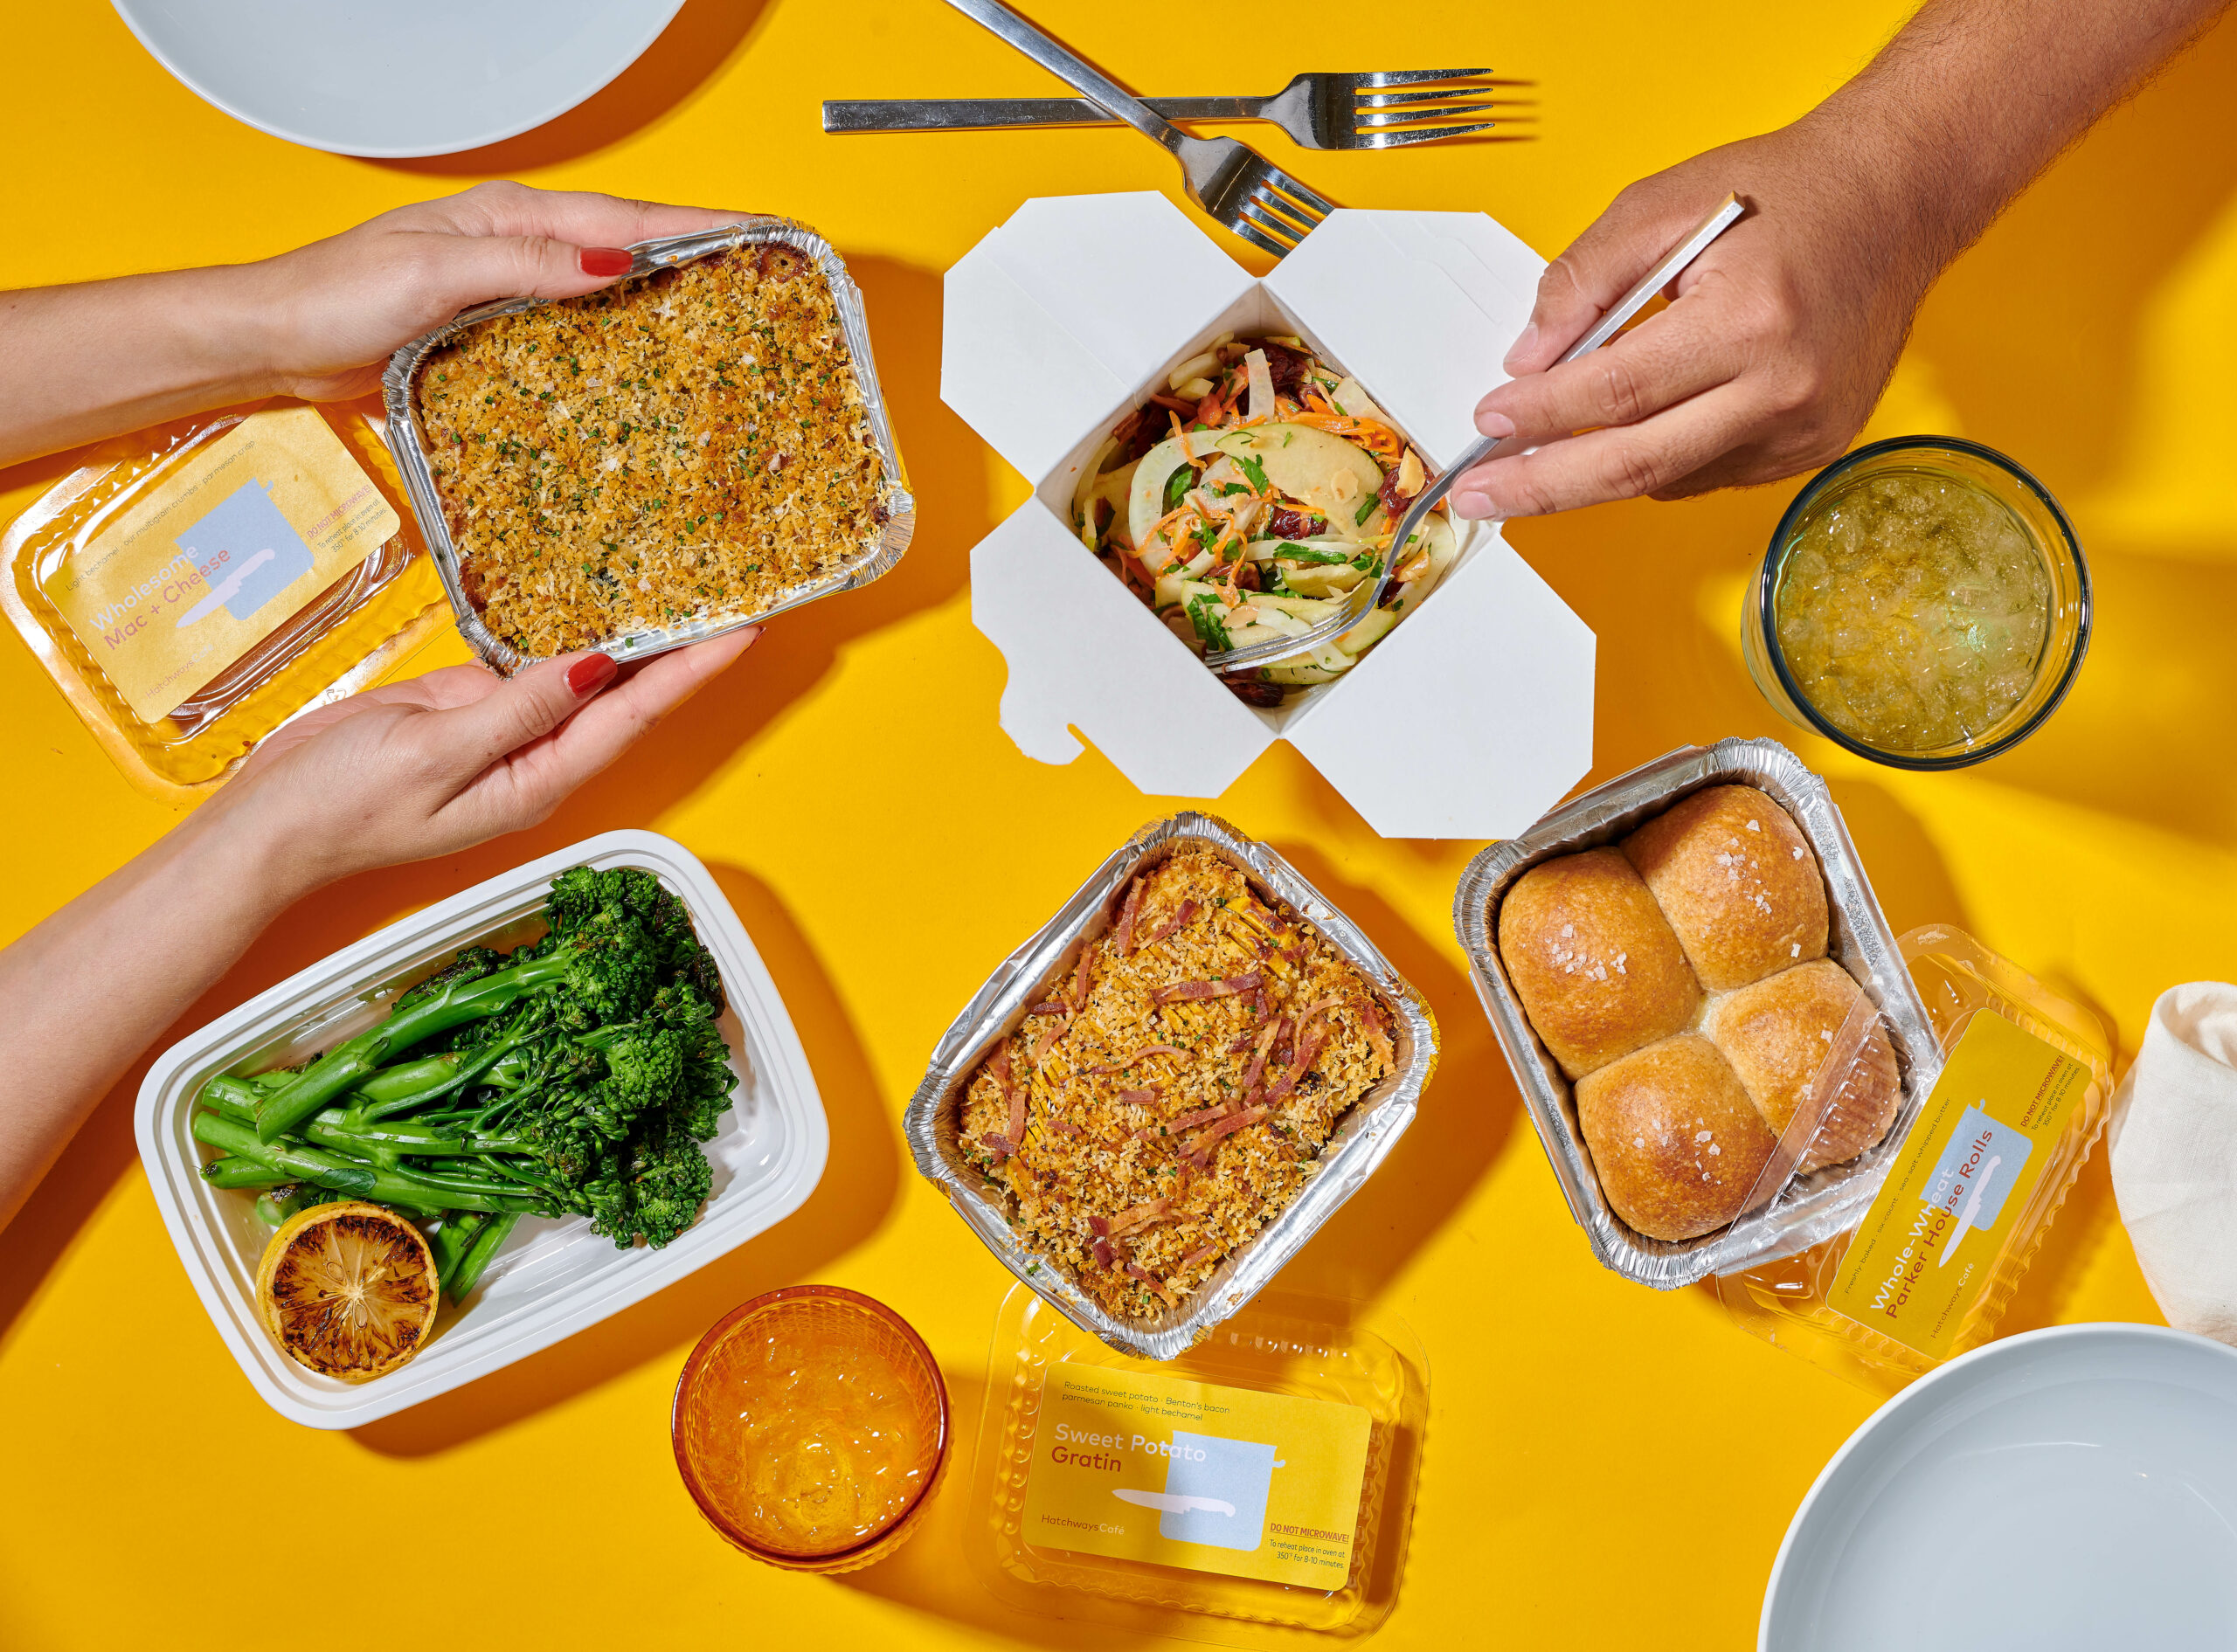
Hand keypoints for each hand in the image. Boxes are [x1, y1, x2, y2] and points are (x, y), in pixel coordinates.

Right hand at [209, 631, 756, 894]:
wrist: (269, 826)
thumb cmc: (340, 804)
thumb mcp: (433, 752)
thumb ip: (515, 711)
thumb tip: (593, 667)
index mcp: (538, 781)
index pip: (636, 718)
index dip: (691, 673)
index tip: (741, 632)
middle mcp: (536, 758)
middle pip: (626, 699)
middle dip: (681, 652)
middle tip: (733, 595)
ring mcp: (505, 732)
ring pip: (584, 677)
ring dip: (630, 638)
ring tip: (684, 587)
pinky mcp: (468, 708)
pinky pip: (531, 665)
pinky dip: (565, 631)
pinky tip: (595, 598)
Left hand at [246, 181, 747, 401]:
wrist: (275, 341)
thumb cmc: (333, 298)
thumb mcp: (431, 273)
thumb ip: (521, 264)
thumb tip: (610, 262)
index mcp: (509, 219)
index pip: (625, 220)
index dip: (697, 229)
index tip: (758, 235)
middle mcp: (517, 249)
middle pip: (630, 250)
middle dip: (701, 259)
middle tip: (767, 280)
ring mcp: (509, 292)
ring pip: (609, 292)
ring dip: (668, 303)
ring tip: (730, 322)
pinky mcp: (496, 335)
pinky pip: (576, 334)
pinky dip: (619, 342)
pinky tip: (645, 366)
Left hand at [1450, 117, 1941, 518]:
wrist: (1896, 198)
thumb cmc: (1784, 192)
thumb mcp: (1664, 204)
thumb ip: (1584, 280)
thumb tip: (1526, 361)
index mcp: (1747, 321)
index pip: (1615, 392)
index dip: (1540, 415)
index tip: (1485, 422)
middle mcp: (1783, 388)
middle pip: (1635, 464)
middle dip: (1543, 486)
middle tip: (1479, 496)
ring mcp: (1804, 428)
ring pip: (1666, 479)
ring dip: (1594, 475)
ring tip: (1534, 465)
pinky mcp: (1812, 448)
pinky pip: (1706, 474)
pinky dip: (1656, 460)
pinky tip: (1630, 434)